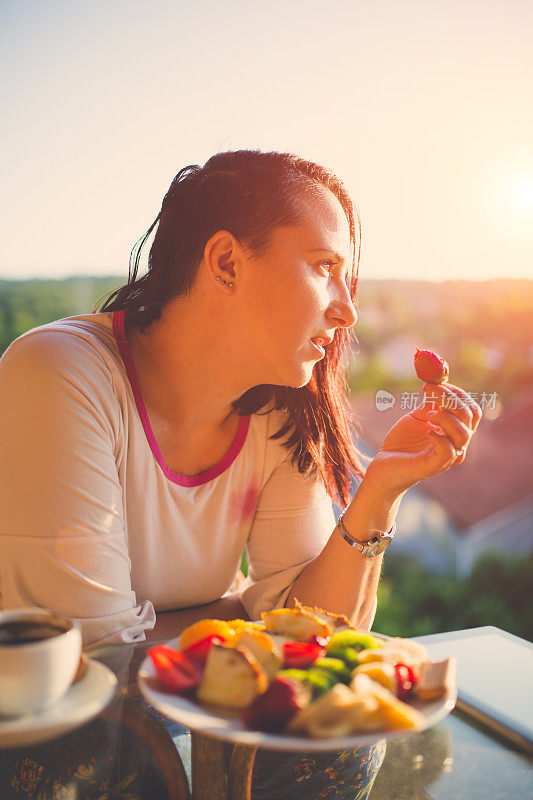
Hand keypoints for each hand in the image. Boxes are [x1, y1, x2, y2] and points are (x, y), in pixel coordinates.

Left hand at [364, 383, 481, 497]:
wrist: (383, 466)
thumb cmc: (402, 443)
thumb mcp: (417, 417)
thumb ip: (430, 404)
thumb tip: (437, 385)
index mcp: (455, 432)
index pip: (472, 411)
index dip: (459, 394)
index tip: (439, 384)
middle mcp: (457, 445)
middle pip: (470, 418)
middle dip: (452, 400)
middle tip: (430, 392)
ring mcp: (447, 457)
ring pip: (463, 434)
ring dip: (446, 417)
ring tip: (428, 414)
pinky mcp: (434, 466)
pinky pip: (448, 451)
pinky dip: (439, 436)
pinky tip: (427, 431)